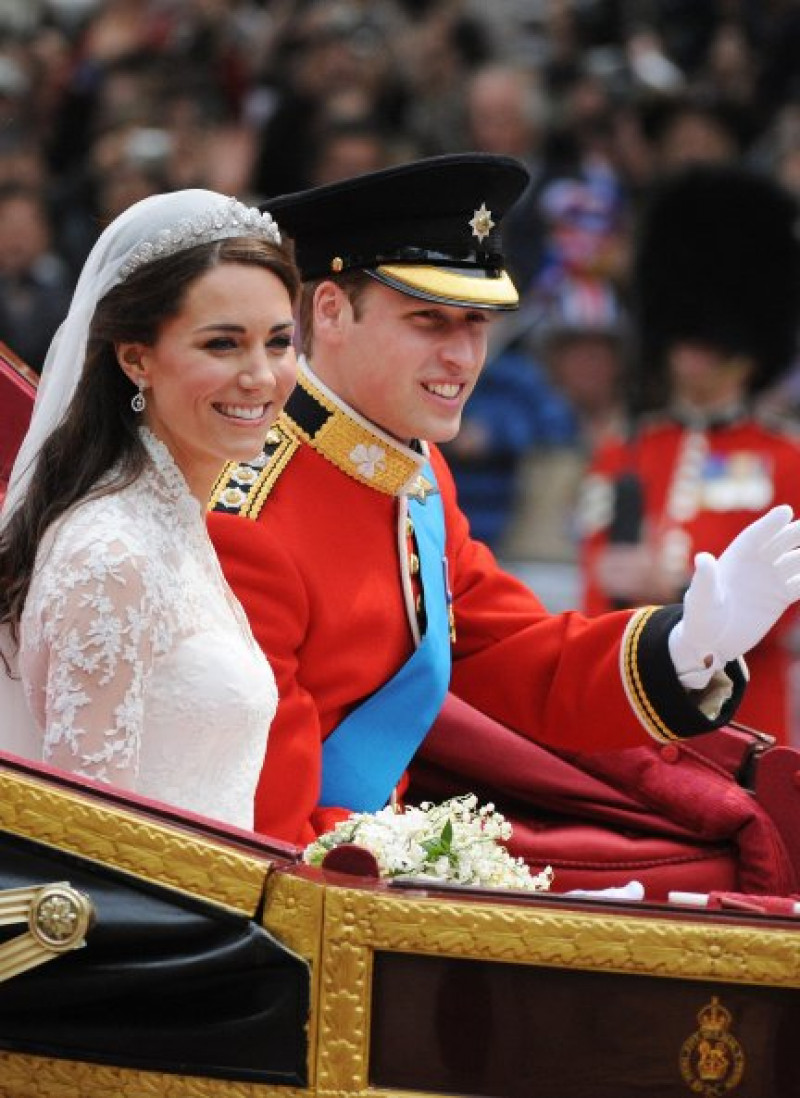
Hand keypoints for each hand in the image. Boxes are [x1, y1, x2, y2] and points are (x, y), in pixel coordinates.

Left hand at [669, 505, 799, 688]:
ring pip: (796, 561)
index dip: (770, 524)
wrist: (711, 643)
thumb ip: (705, 579)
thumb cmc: (700, 619)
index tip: (786, 511)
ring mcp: (770, 579)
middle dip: (797, 532)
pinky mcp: (781, 596)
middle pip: (781, 542)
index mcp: (734, 558)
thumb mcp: (701, 600)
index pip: (756, 536)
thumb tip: (703, 558)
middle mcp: (755, 564)